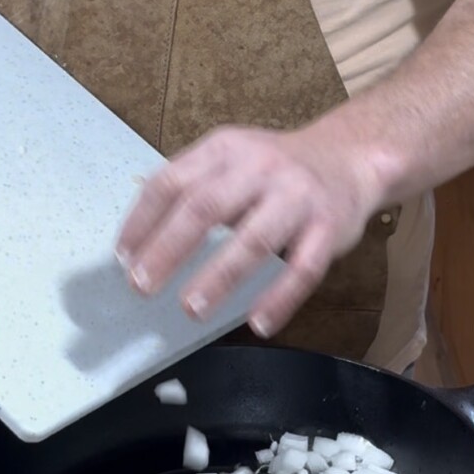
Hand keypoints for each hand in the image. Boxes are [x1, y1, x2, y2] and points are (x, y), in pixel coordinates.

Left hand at [116, 120, 381, 338]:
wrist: (350, 158)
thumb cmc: (276, 169)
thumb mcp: (231, 158)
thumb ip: (191, 187)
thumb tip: (137, 240)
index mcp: (226, 150)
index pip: (172, 181)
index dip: (143, 220)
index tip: (123, 257)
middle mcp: (260, 168)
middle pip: (205, 207)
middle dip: (169, 249)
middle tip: (142, 285)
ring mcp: (297, 197)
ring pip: (254, 239)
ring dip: (219, 276)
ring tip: (191, 308)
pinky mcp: (330, 228)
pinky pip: (304, 268)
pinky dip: (280, 298)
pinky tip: (259, 323)